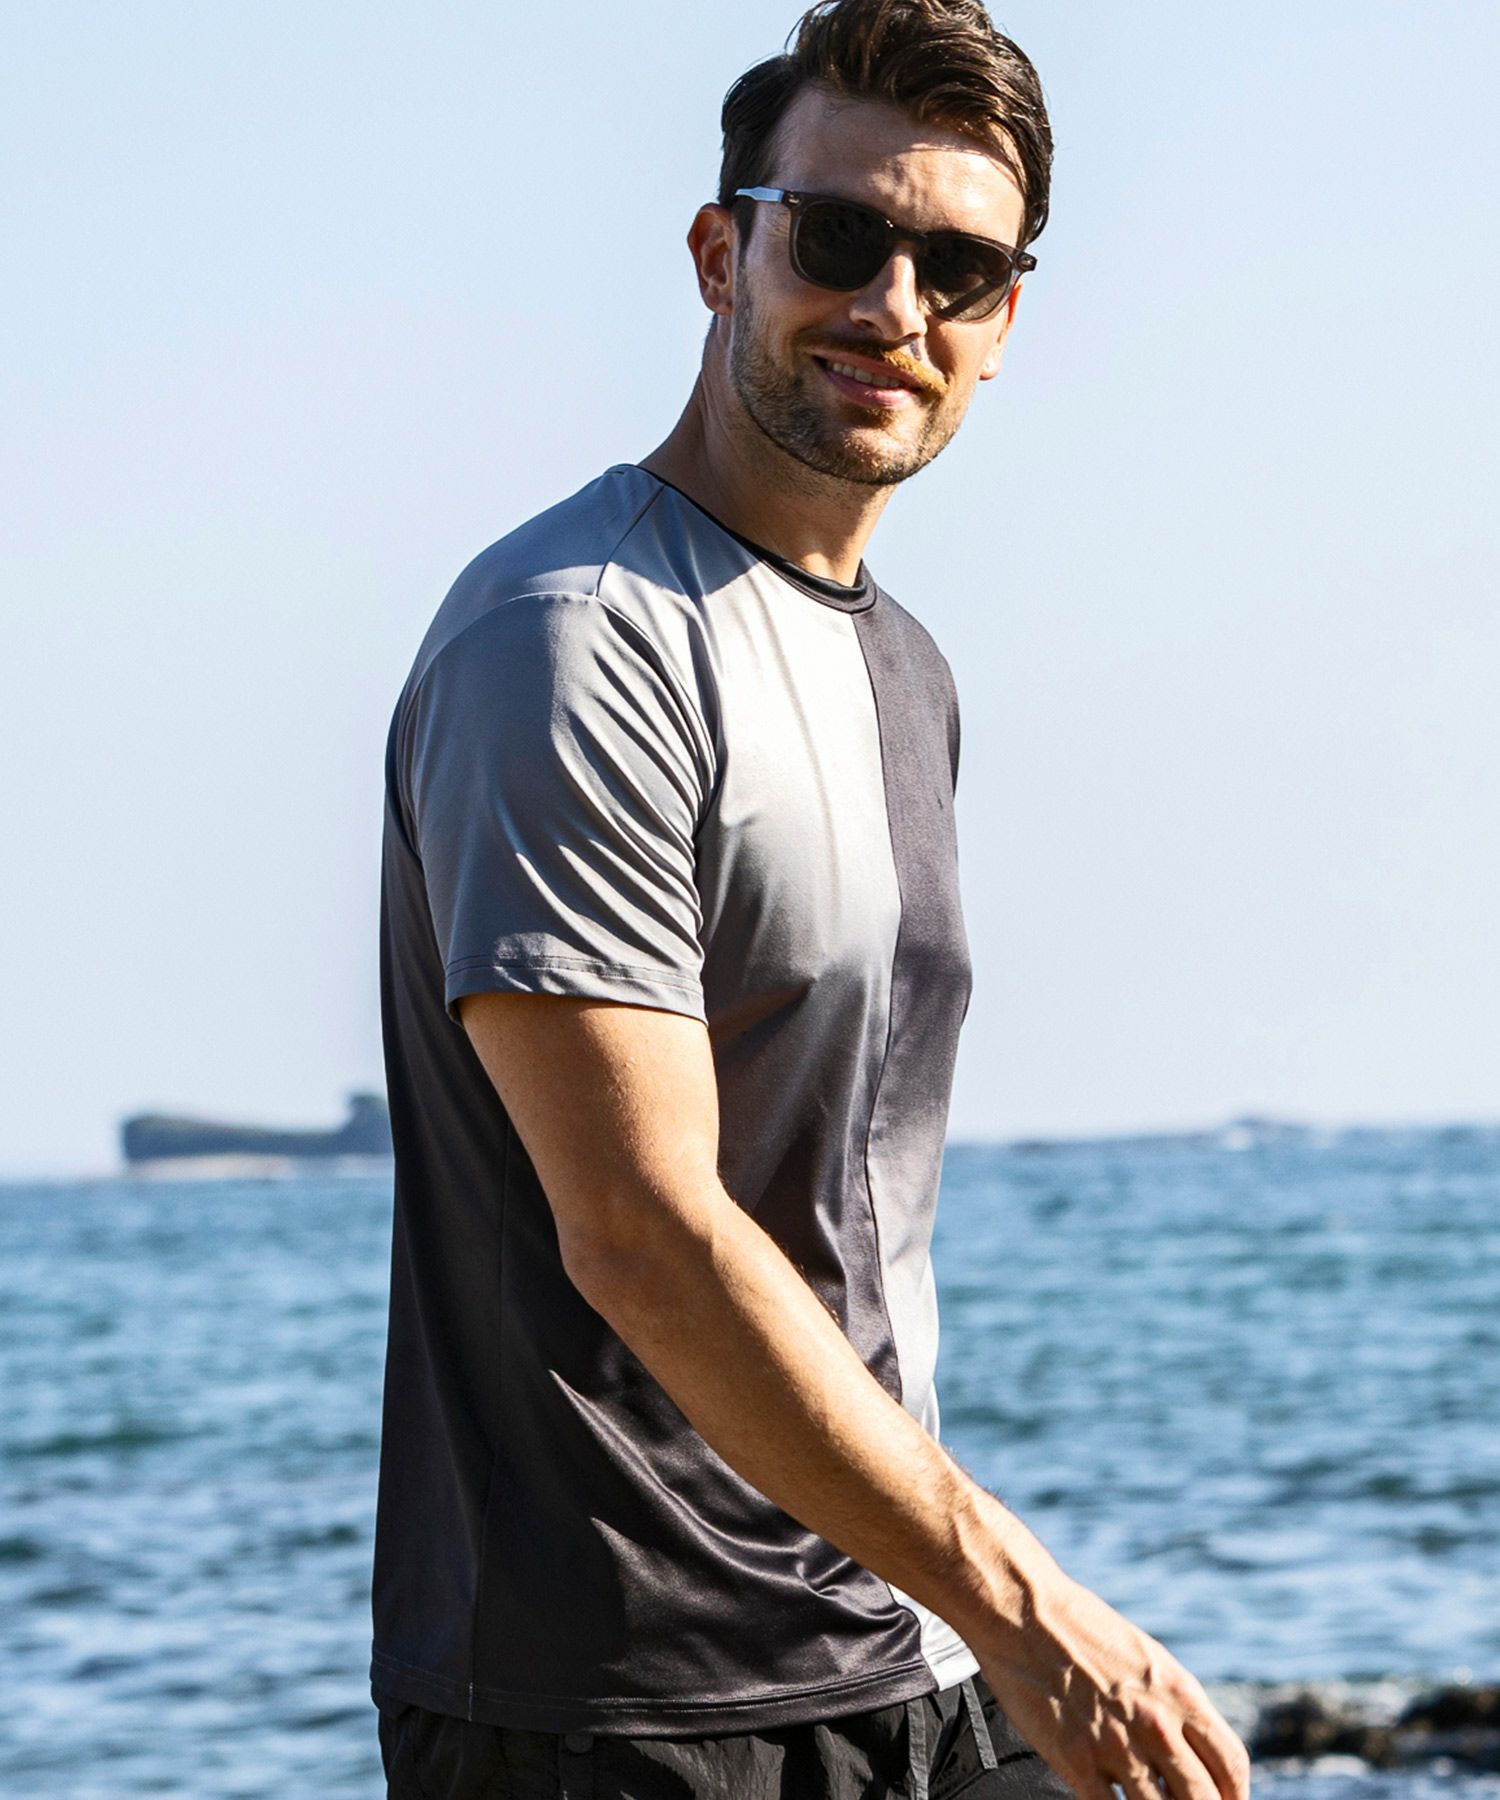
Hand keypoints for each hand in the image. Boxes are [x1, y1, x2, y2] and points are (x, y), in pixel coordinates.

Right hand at [977, 1570, 1250, 1799]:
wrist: (1023, 1609)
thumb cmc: (1079, 1627)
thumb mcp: (1145, 1658)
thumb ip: (1171, 1705)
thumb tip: (1187, 1751)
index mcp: (1179, 1691)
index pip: (1230, 1765)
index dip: (1235, 1798)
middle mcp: (1155, 1721)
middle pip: (1203, 1799)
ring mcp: (1115, 1743)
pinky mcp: (1076, 1759)